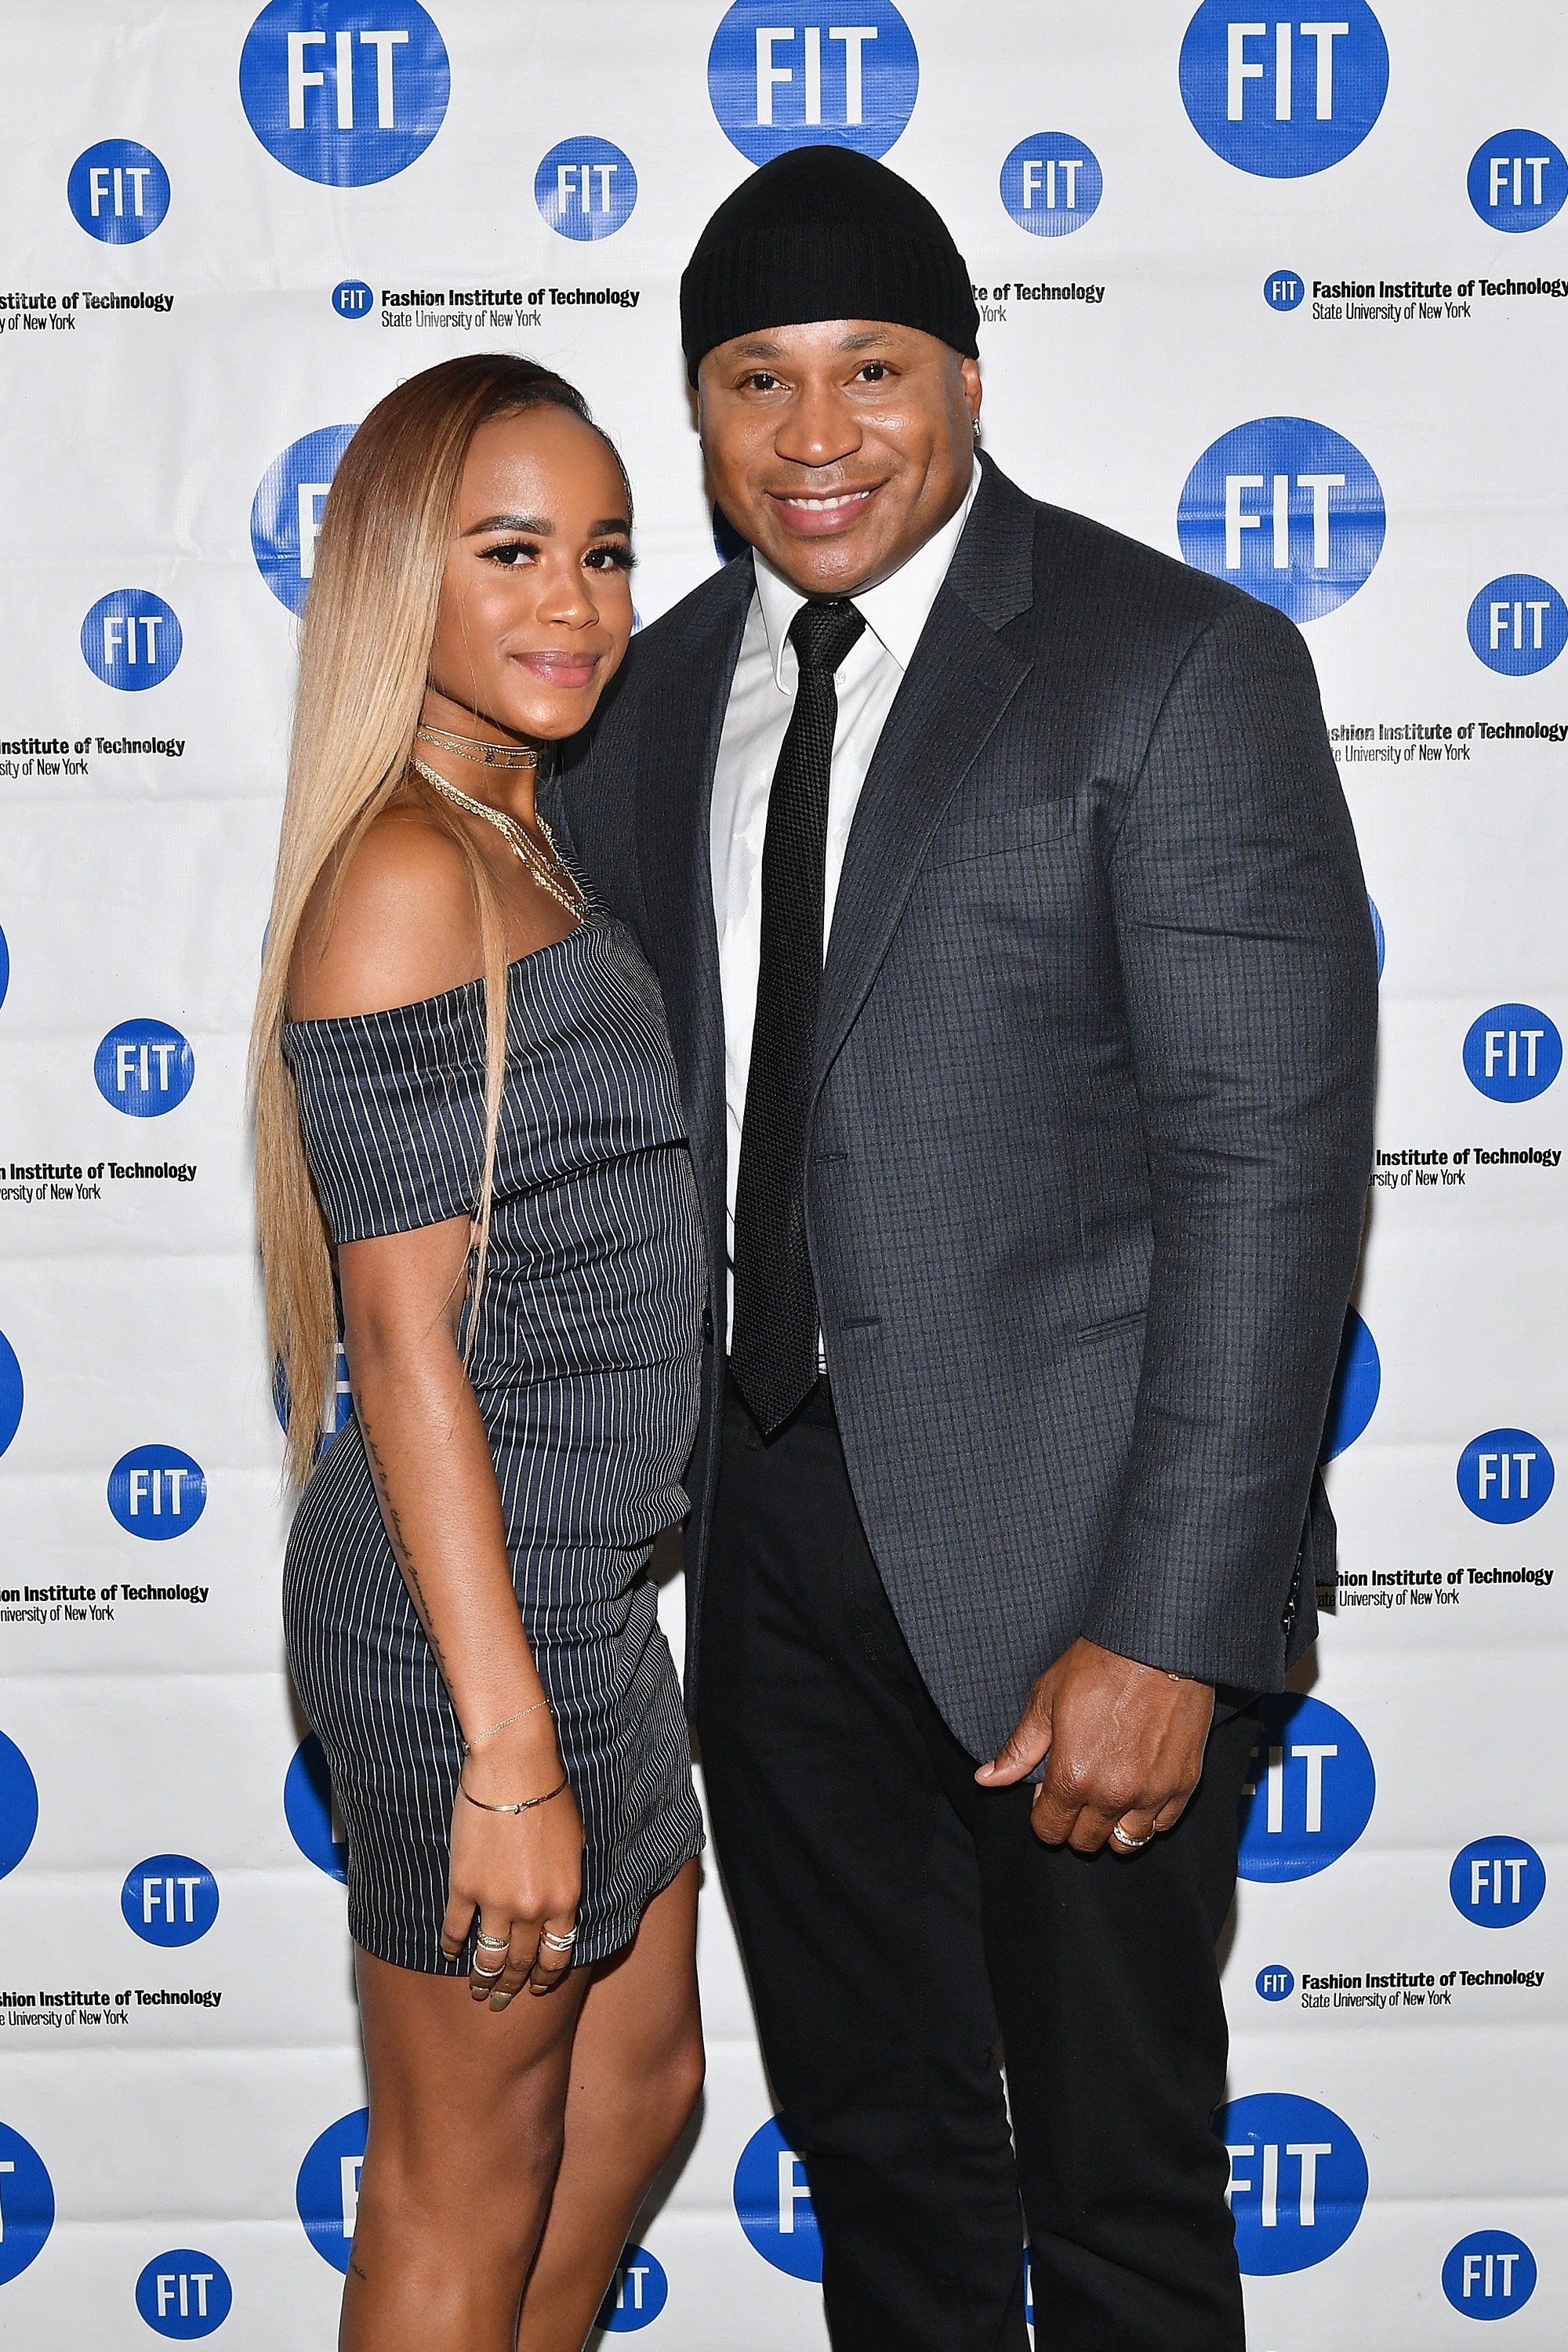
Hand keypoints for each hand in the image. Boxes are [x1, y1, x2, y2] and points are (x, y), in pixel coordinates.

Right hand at [440, 1722, 583, 2005]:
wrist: (515, 1770)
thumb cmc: (550, 1797)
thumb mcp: (575, 1845)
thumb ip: (566, 1882)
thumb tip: (558, 1903)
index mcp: (565, 1899)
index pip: (556, 1955)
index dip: (545, 1977)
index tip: (537, 1988)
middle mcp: (533, 1909)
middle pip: (521, 1962)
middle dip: (513, 1987)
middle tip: (502, 2000)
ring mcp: (496, 1901)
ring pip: (488, 1956)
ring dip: (483, 1978)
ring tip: (478, 1989)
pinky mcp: (464, 1887)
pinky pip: (455, 1928)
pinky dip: (451, 1945)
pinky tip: (449, 1953)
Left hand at [974, 1636, 1214, 1854]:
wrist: (1156, 1643)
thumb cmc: (1099, 1664)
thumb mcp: (1046, 1700)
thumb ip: (1019, 1748)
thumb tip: (987, 1779)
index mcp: (1073, 1777)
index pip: (1049, 1830)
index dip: (1042, 1814)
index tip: (1047, 1794)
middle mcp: (1113, 1795)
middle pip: (1086, 1841)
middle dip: (1074, 1822)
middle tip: (1076, 1789)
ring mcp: (1153, 1793)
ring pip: (1126, 1842)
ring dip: (1111, 1825)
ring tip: (1108, 1794)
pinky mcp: (1184, 1783)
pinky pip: (1163, 1824)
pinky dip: (1148, 1815)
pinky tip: (1139, 1788)